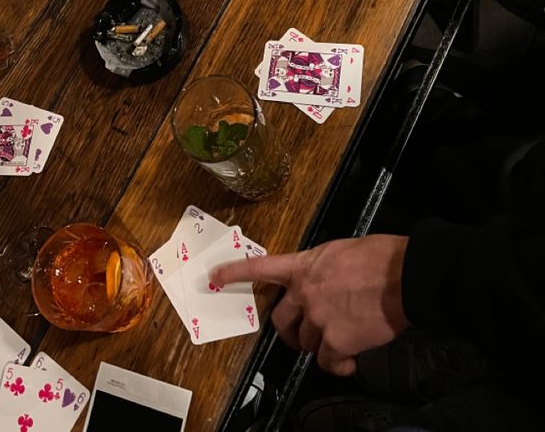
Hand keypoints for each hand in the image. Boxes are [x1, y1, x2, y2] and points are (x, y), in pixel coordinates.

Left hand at [211, 235, 409, 375]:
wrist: (404, 276)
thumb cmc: (379, 258)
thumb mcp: (340, 252)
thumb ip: (321, 269)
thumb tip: (322, 284)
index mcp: (304, 265)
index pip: (261, 268)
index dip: (235, 273)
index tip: (214, 277)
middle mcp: (305, 292)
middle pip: (281, 320)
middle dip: (290, 330)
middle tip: (303, 333)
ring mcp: (318, 318)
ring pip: (306, 343)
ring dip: (321, 345)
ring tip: (344, 337)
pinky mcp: (336, 341)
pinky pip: (327, 362)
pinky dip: (338, 364)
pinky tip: (351, 358)